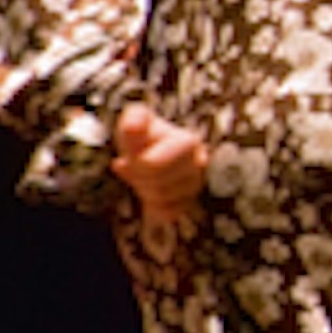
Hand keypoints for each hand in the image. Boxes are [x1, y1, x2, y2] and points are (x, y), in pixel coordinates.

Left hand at [113, 101, 208, 230]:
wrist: (153, 146)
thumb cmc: (143, 133)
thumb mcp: (136, 120)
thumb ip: (134, 119)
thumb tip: (132, 126)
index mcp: (188, 142)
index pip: (153, 166)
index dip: (137, 164)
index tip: (133, 155)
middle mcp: (199, 163)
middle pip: (160, 186)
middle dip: (140, 178)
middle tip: (135, 165)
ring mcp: (196, 184)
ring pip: (164, 201)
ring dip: (145, 191)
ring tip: (143, 176)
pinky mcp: (191, 201)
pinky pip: (169, 213)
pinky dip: (154, 205)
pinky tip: (150, 191)